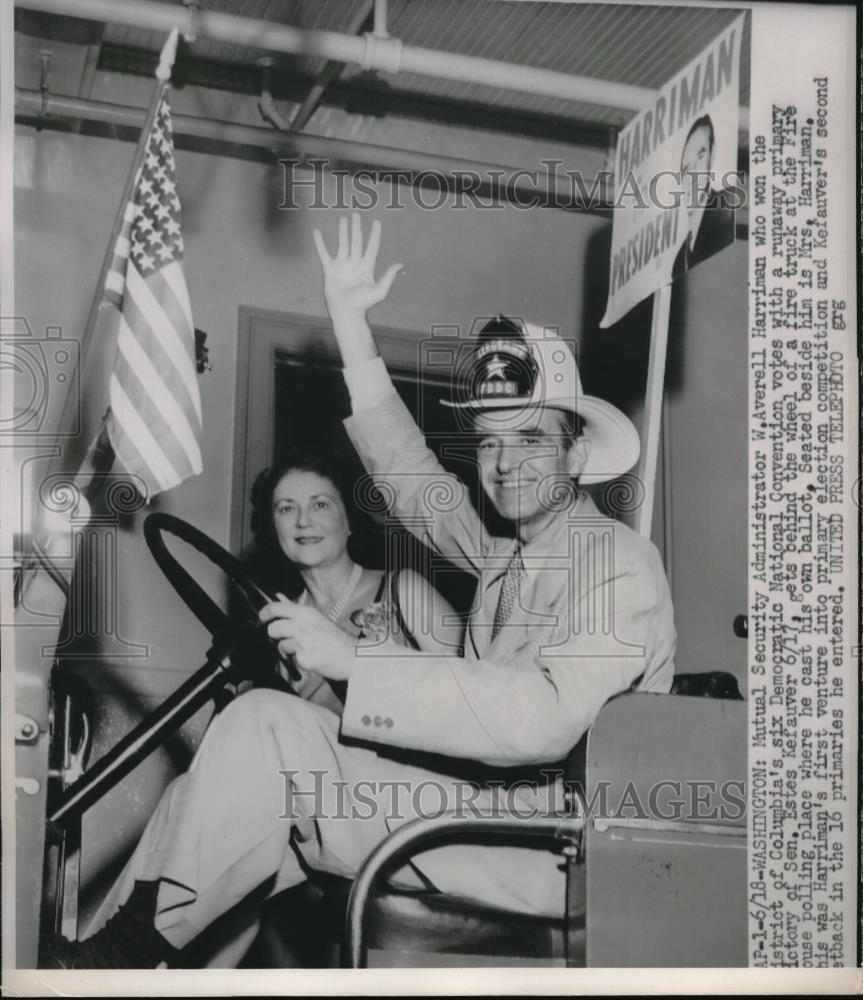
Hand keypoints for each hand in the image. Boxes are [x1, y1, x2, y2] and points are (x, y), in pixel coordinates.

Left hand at [259, 595, 355, 680]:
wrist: (350, 655)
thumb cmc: (333, 638)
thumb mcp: (315, 617)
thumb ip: (293, 608)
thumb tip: (278, 596)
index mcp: (305, 613)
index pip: (275, 608)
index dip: (264, 613)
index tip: (261, 618)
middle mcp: (302, 625)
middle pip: (272, 628)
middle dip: (275, 635)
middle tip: (285, 638)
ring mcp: (302, 641)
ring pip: (280, 645)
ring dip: (287, 649)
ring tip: (303, 648)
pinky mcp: (303, 657)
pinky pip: (290, 659)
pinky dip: (297, 660)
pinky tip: (309, 656)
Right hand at [312, 212, 402, 331]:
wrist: (346, 312)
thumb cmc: (363, 305)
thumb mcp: (380, 290)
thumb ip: (389, 276)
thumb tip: (400, 265)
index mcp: (367, 267)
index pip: (372, 246)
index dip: (375, 234)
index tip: (377, 222)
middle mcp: (355, 264)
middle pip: (357, 241)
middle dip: (357, 228)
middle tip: (356, 214)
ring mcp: (342, 266)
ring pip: (342, 243)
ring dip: (343, 231)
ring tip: (343, 219)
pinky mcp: (330, 270)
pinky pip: (323, 253)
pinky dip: (319, 243)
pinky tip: (317, 233)